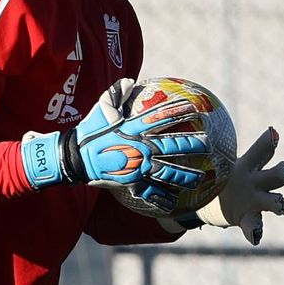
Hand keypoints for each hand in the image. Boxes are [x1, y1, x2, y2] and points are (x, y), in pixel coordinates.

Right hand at [22, 79, 209, 196]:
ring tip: (201, 178)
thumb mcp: (101, 108)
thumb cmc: (88, 131)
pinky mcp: (131, 182)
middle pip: (171, 147)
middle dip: (191, 144)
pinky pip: (149, 192)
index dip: (179, 111)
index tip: (195, 108)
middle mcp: (140, 148)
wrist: (75, 158)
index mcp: (134, 129)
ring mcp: (138, 167)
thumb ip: (116, 94)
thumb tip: (129, 81)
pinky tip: (175, 203)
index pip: (161, 117)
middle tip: (208, 144)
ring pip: (167, 173)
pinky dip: (162, 198)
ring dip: (185, 176)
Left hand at [191, 127, 283, 244]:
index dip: (270, 141)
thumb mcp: (214, 160)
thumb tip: (189, 117)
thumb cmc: (216, 176)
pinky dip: (255, 231)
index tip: (273, 134)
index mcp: (248, 164)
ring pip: (275, 201)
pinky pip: (254, 226)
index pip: (263, 149)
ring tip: (280, 206)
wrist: (208, 202)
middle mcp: (257, 182)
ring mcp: (255, 202)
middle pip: (279, 175)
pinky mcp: (248, 219)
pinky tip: (254, 237)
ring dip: (278, 203)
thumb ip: (207, 146)